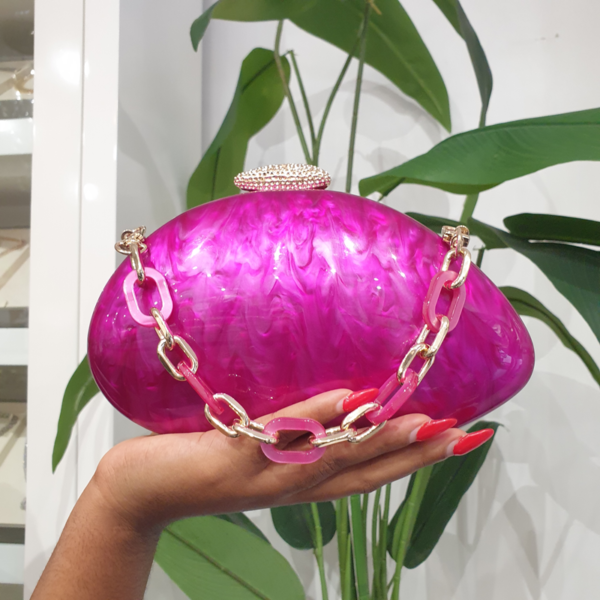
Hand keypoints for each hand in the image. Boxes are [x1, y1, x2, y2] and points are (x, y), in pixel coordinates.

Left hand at [93, 388, 492, 531]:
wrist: (141, 489)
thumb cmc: (204, 457)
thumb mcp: (258, 444)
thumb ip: (293, 426)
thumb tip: (334, 391)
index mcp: (302, 482)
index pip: (372, 473)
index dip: (418, 459)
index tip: (461, 439)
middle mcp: (292, 486)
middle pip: (364, 472)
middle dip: (414, 455)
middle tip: (460, 434)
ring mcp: (265, 475)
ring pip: (332, 460)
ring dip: (378, 441)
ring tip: (421, 422)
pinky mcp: (232, 458)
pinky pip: (279, 437)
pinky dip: (314, 419)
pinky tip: (346, 402)